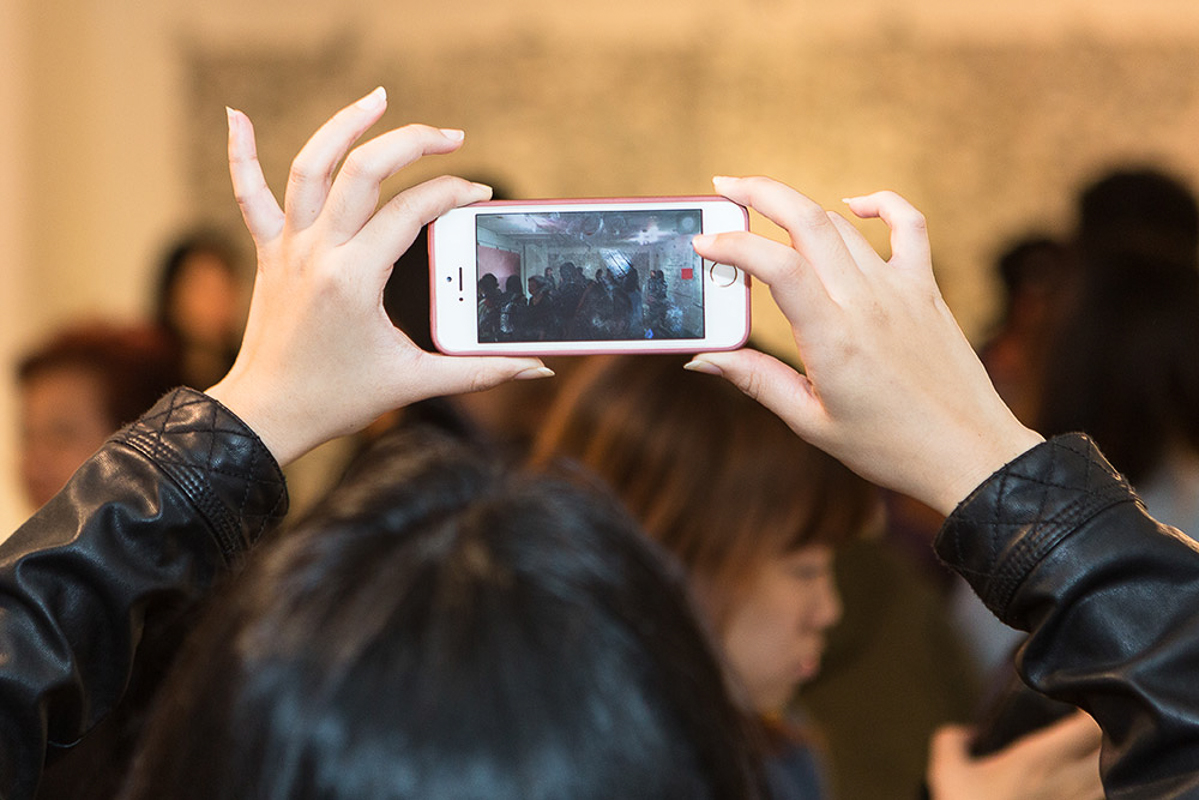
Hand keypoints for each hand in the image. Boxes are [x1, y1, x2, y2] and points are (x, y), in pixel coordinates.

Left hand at [205, 88, 550, 465]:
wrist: (267, 414)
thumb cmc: (337, 400)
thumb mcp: (414, 383)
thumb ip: (480, 372)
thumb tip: (537, 369)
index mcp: (354, 280)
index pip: (411, 212)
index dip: (451, 194)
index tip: (477, 195)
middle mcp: (318, 253)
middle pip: (364, 172)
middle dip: (412, 143)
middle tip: (451, 135)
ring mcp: (288, 248)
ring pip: (310, 168)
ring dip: (344, 126)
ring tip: (379, 99)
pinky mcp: (268, 253)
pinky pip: (250, 195)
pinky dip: (240, 154)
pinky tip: (237, 116)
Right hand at [687, 178, 1042, 513]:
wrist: (968, 453)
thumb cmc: (888, 447)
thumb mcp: (810, 421)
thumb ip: (755, 380)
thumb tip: (703, 358)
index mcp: (833, 340)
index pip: (778, 268)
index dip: (734, 245)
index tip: (703, 242)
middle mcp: (866, 303)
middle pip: (808, 221)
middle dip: (758, 194)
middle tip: (724, 188)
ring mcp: (900, 290)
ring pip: (842, 225)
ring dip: (799, 207)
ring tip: (764, 207)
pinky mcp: (925, 289)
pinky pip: (908, 226)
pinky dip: (880, 203)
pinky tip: (855, 204)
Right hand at [927, 712, 1103, 799]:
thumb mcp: (947, 774)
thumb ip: (951, 742)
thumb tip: (965, 732)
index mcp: (1041, 758)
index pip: (1089, 722)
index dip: (1097, 701)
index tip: (1088, 690)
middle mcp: (1072, 781)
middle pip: (1114, 745)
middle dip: (1114, 726)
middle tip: (1102, 712)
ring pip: (1119, 773)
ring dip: (1114, 757)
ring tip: (1103, 746)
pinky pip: (1110, 797)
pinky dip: (1108, 788)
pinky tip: (1092, 783)